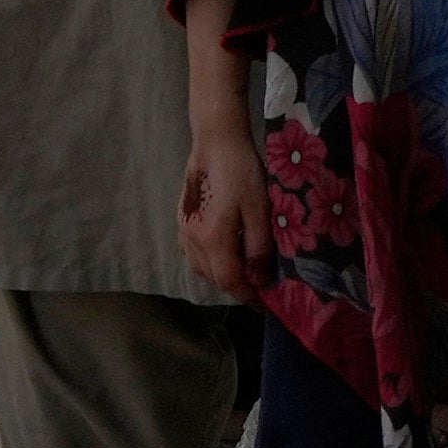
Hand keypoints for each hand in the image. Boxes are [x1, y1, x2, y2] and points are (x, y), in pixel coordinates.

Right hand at [180, 119, 272, 302]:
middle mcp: (192, 240)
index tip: (265, 303)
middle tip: (260, 287)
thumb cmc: (242, 173)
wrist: (216, 144)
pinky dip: (210, 263)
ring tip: (245, 272)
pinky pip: (193, 255)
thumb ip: (258, 248)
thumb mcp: (259, 209)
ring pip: (201, 268)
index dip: (248, 296)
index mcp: (212, 239)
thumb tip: (258, 280)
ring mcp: (183, 231)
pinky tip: (225, 255)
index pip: (229, 281)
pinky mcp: (182, 222)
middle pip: (214, 278)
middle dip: (237, 287)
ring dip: (222, 276)